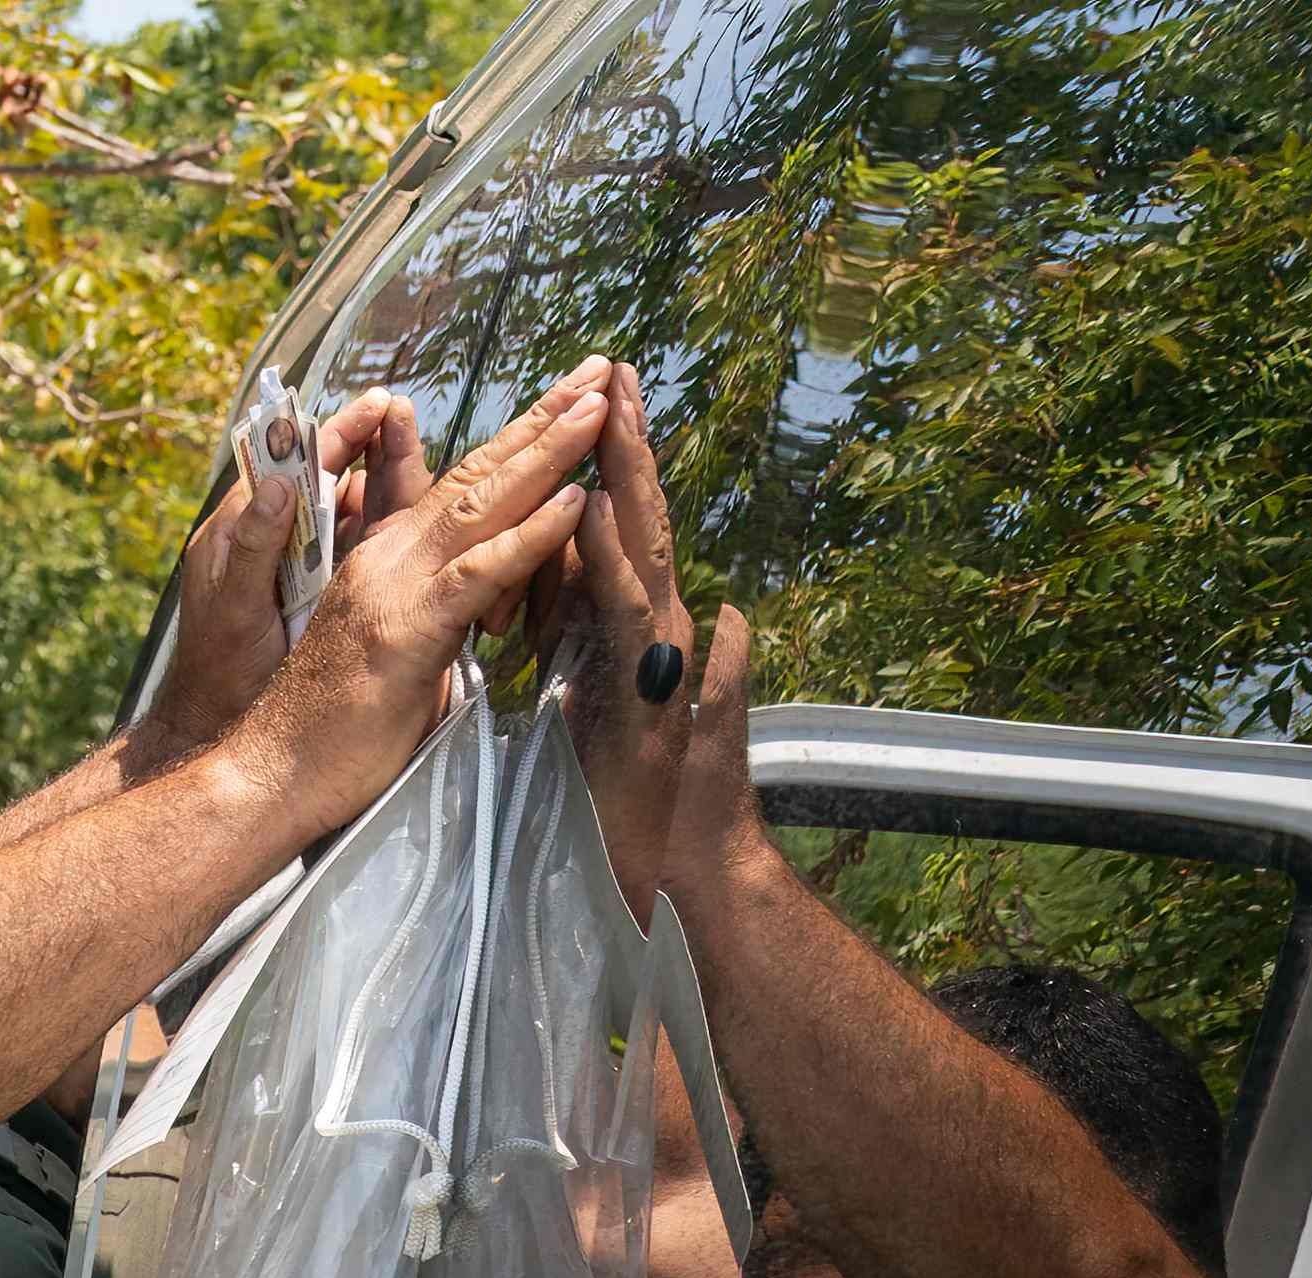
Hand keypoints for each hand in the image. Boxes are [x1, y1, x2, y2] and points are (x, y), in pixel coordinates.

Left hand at [131, 389, 409, 774]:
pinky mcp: (323, 592)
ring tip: (418, 447)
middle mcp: (276, 538)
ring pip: (350, 509)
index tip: (374, 405)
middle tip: (405, 413)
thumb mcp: (235, 610)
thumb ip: (253, 548)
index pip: (292, 464)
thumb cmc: (218, 673)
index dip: (335, 432)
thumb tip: (275, 483)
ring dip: (384, 479)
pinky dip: (386, 525)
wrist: (217, 726)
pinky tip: (421, 511)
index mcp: (242, 530)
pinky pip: (358, 547)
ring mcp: (302, 565)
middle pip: (329, 477)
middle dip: (368, 443)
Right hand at [221, 362, 617, 851]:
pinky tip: (574, 499)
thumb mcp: (398, 651)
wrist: (269, 774)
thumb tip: (482, 603)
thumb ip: (438, 613)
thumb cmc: (331, 729)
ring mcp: (395, 588)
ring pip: (482, 505)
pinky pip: (477, 572)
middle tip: (599, 368)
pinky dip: (529, 535)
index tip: (568, 399)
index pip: (463, 484)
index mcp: (389, 559)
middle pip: (478, 474)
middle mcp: (390, 557)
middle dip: (544, 418)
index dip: (519, 438)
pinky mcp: (406, 630)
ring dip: (547, 451)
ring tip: (599, 405)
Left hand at [534, 370, 766, 914]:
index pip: (620, 534)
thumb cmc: (648, 807)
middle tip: (613, 371)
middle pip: (637, 523)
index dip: (609, 469)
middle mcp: (658, 631)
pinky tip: (613, 522)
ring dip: (630, 487)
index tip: (595, 402)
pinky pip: (633, 628)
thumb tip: (716, 614)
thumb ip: (660, 661)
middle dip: (623, 447)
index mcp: (639, 631)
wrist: (675, 873)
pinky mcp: (652, 700)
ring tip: (615, 415)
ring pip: (643, 557)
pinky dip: (622, 574)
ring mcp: (662, 660)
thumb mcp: (631, 721)